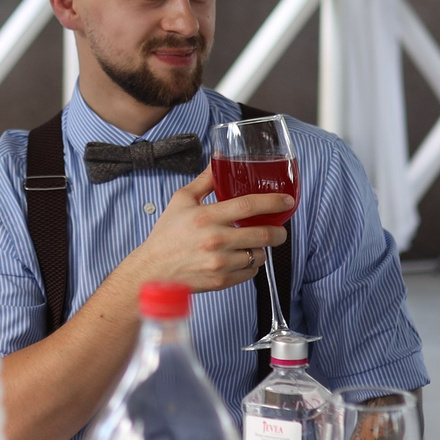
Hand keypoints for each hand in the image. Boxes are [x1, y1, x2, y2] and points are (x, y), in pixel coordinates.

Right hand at [127, 166, 290, 295]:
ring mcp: (220, 263)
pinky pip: (251, 272)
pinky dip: (251, 265)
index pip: (248, 205)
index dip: (273, 202)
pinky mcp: (222, 280)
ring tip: (252, 244)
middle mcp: (216, 240)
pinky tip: (241, 258)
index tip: (286, 201)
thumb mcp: (181, 201)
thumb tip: (219, 159)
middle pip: (263, 234)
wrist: (153, 271)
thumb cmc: (166, 236)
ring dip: (261, 249)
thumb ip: (205, 181)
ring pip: (259, 255)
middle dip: (279, 232)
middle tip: (279, 229)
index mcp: (207, 217)